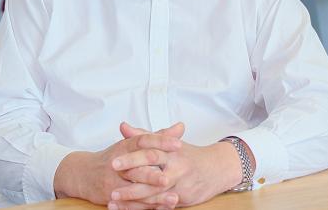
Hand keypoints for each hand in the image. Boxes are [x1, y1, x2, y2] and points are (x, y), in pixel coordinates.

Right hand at [53, 122, 183, 207]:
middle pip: (138, 167)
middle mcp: (119, 163)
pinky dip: (148, 207)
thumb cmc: (113, 157)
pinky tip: (163, 208)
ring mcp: (114, 182)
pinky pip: (132, 204)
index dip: (160, 141)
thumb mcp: (132, 143)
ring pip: (136, 189)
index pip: (143, 141)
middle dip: (154, 173)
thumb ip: (158, 136)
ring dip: (155, 196)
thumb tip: (180, 127)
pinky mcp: (112, 198)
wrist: (83, 173)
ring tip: (173, 198)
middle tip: (171, 177)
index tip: (178, 143)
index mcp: (125, 146)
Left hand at [110, 123, 242, 208]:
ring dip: (134, 201)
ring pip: (155, 195)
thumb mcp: (168, 142)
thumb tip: (123, 127)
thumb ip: (144, 135)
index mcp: (171, 152)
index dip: (132, 158)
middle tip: (111, 189)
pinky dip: (145, 209)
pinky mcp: (182, 199)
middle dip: (131, 185)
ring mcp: (180, 185)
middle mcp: (176, 168)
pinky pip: (161, 205)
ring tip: (114, 202)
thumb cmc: (189, 155)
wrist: (217, 168)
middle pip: (152, 177)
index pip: (150, 153)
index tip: (114, 162)